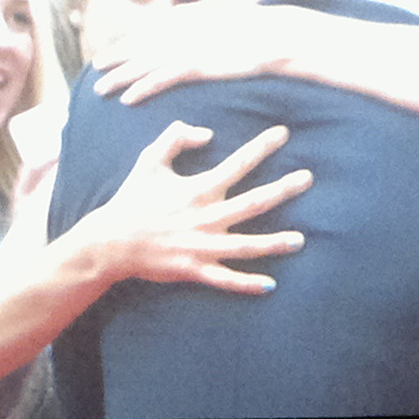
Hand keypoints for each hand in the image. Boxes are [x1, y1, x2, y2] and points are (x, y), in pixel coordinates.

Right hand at [83, 121, 310, 294]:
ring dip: (275, 243)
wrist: (110, 241)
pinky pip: (225, 279)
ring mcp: (202, 246)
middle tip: (308, 178)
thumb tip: (208, 133)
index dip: (261, 147)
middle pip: (253, 203)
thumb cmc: (131, 199)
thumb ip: (177, 137)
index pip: (237, 164)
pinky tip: (270, 285)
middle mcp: (206, 217)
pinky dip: (247, 284)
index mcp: (198, 189)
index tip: (283, 133)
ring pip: (246, 245)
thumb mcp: (150, 159)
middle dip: (283, 190)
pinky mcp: (194, 269)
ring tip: (300, 240)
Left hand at [90, 0, 301, 105]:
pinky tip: (127, 99)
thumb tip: (200, 30)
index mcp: (186, 16)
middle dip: (116, 56)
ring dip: (119, 76)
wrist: (274, 36)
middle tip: (96, 68)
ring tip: (100, 88)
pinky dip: (142, 88)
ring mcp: (186, 47)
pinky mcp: (194, 65)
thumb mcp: (225, 21)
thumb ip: (206, 25)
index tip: (115, 49)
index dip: (128, 41)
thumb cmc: (256, 30)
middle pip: (139, 45)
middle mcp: (180, 30)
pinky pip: (161, 79)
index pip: (148, 29)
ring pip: (143, 63)